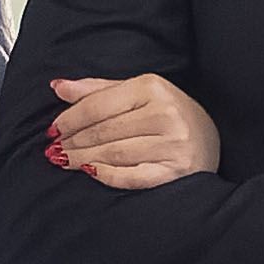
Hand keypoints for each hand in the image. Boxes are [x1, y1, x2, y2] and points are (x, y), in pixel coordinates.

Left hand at [47, 70, 219, 188]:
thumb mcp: (137, 92)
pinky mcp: (176, 170)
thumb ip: (97, 90)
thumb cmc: (168, 114)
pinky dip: (108, 175)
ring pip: (115, 154)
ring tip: (65, 162)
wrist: (211, 139)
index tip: (52, 130)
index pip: (98, 105)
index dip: (69, 119)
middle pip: (104, 131)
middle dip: (73, 142)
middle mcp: (164, 114)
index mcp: (152, 87)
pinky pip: (133, 176)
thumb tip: (58, 87)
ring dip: (84, 160)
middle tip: (54, 150)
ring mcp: (173, 144)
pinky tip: (91, 173)